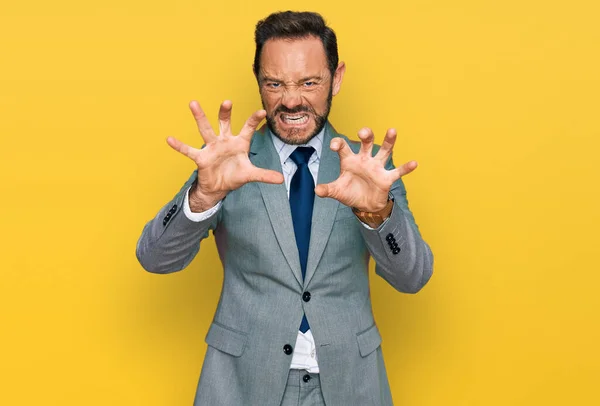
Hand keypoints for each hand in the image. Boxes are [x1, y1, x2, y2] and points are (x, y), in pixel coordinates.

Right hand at [167, 100, 283, 211]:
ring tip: (193, 103)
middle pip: (224, 123)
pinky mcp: (201, 158)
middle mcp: (225, 141)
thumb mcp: (251, 175)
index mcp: (239, 143)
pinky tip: (169, 139)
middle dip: (225, 113)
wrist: (219, 187)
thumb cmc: (235, 176)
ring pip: (205, 129)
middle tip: (227, 101)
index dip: (255, 121)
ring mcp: (212, 148)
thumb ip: (264, 175)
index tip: (263, 112)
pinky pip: (189, 150)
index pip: (248, 129)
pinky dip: (179, 146)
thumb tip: (281, 179)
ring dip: (200, 117)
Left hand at [315, 127, 416, 211]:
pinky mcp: (386, 178)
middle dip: (366, 136)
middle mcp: (364, 160)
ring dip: (389, 141)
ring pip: (384, 151)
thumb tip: (317, 190)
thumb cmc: (350, 192)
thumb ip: (327, 190)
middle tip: (363, 132)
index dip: (338, 144)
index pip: (344, 147)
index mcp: (350, 160)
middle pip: (366, 143)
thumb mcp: (337, 191)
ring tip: (392, 131)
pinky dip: (406, 168)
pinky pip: (397, 172)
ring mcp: (377, 167)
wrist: (364, 205)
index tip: (334, 146)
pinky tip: (414, 163)